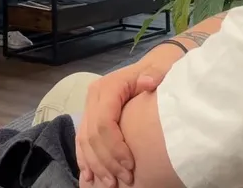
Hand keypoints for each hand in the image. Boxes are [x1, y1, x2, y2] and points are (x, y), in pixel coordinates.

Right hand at [76, 65, 162, 186]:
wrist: (153, 65)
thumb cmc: (158, 70)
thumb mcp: (160, 69)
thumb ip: (154, 75)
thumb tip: (148, 82)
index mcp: (108, 88)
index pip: (104, 123)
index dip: (115, 147)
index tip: (131, 165)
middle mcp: (94, 97)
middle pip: (92, 135)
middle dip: (106, 161)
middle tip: (124, 180)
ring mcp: (90, 106)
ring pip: (85, 141)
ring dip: (96, 165)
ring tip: (110, 184)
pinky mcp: (90, 115)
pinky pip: (82, 140)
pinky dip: (85, 159)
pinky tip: (89, 176)